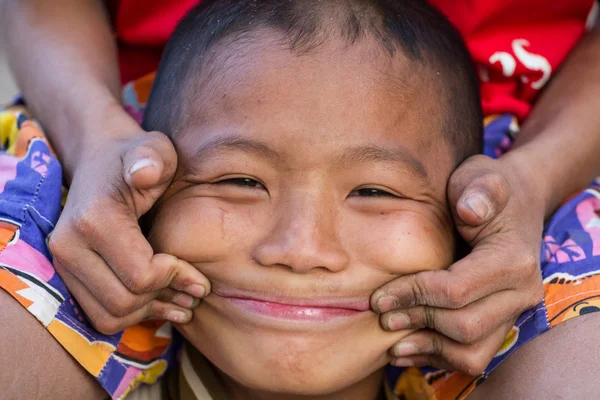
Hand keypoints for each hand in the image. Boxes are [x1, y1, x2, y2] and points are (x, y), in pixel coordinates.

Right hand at [49, 121, 209, 334]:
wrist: (99, 163)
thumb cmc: (136, 158)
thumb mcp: (154, 149)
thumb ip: (152, 158)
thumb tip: (145, 174)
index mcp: (94, 219)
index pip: (140, 275)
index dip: (176, 279)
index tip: (199, 274)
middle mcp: (68, 246)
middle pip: (124, 302)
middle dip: (165, 298)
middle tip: (195, 290)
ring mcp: (62, 265)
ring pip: (109, 317)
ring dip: (149, 313)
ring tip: (182, 300)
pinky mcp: (67, 278)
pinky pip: (100, 316)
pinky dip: (133, 317)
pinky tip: (161, 304)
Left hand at [371, 154, 544, 374]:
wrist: (513, 203)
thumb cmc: (484, 188)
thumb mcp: (482, 175)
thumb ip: (478, 189)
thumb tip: (470, 210)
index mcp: (513, 259)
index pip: (456, 290)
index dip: (413, 295)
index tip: (377, 297)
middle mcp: (520, 293)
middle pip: (464, 327)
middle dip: (417, 322)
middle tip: (381, 315)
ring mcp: (514, 312)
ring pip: (473, 353)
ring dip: (429, 349)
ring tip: (392, 341)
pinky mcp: (502, 323)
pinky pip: (474, 357)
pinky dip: (439, 357)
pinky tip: (409, 347)